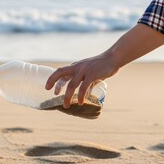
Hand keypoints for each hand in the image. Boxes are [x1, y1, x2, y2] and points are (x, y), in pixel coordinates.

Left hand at [45, 24, 163, 108]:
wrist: (113, 58)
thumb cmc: (102, 66)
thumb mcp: (90, 72)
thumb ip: (86, 82)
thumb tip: (84, 94)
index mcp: (75, 66)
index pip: (60, 72)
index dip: (53, 80)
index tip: (49, 89)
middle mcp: (77, 67)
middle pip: (60, 72)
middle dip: (53, 82)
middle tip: (52, 94)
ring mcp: (84, 70)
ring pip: (72, 84)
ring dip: (67, 96)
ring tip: (66, 105)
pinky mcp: (92, 74)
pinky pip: (83, 87)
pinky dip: (80, 96)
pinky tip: (80, 102)